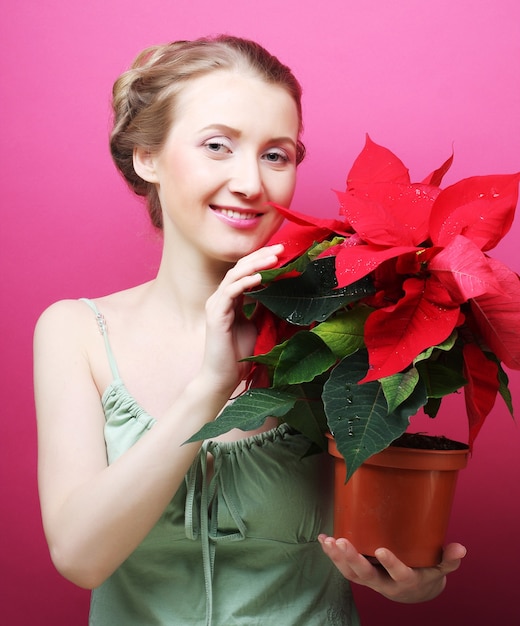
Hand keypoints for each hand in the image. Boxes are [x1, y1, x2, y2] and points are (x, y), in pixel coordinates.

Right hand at [201, 244, 283, 393]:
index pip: (246, 271)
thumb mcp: (257, 325)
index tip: (282, 252)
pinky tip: (259, 278)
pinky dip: (245, 283)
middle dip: (260, 256)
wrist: (224, 377)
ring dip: (255, 265)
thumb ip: (263, 308)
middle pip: (240, 268)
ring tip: (273, 258)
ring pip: (235, 276)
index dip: (262, 260)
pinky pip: (230, 292)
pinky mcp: (215, 315)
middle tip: (280, 248)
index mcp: (231, 299)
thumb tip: (282, 294)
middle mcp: (221, 298)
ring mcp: (216, 305)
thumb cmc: (239, 354)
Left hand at [318, 535, 465, 602]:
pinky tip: (323, 540)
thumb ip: (448, 559)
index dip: (391, 564)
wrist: (413, 592)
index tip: (381, 550)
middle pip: (367, 575)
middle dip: (353, 559)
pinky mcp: (360, 575)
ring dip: (338, 558)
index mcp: (406, 581)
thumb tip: (461, 548)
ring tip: (329, 541)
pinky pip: (343, 568)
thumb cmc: (427, 573)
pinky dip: (332, 555)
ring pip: (351, 574)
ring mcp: (370, 580)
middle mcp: (385, 584)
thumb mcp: (440, 568)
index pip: (399, 574)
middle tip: (343, 542)